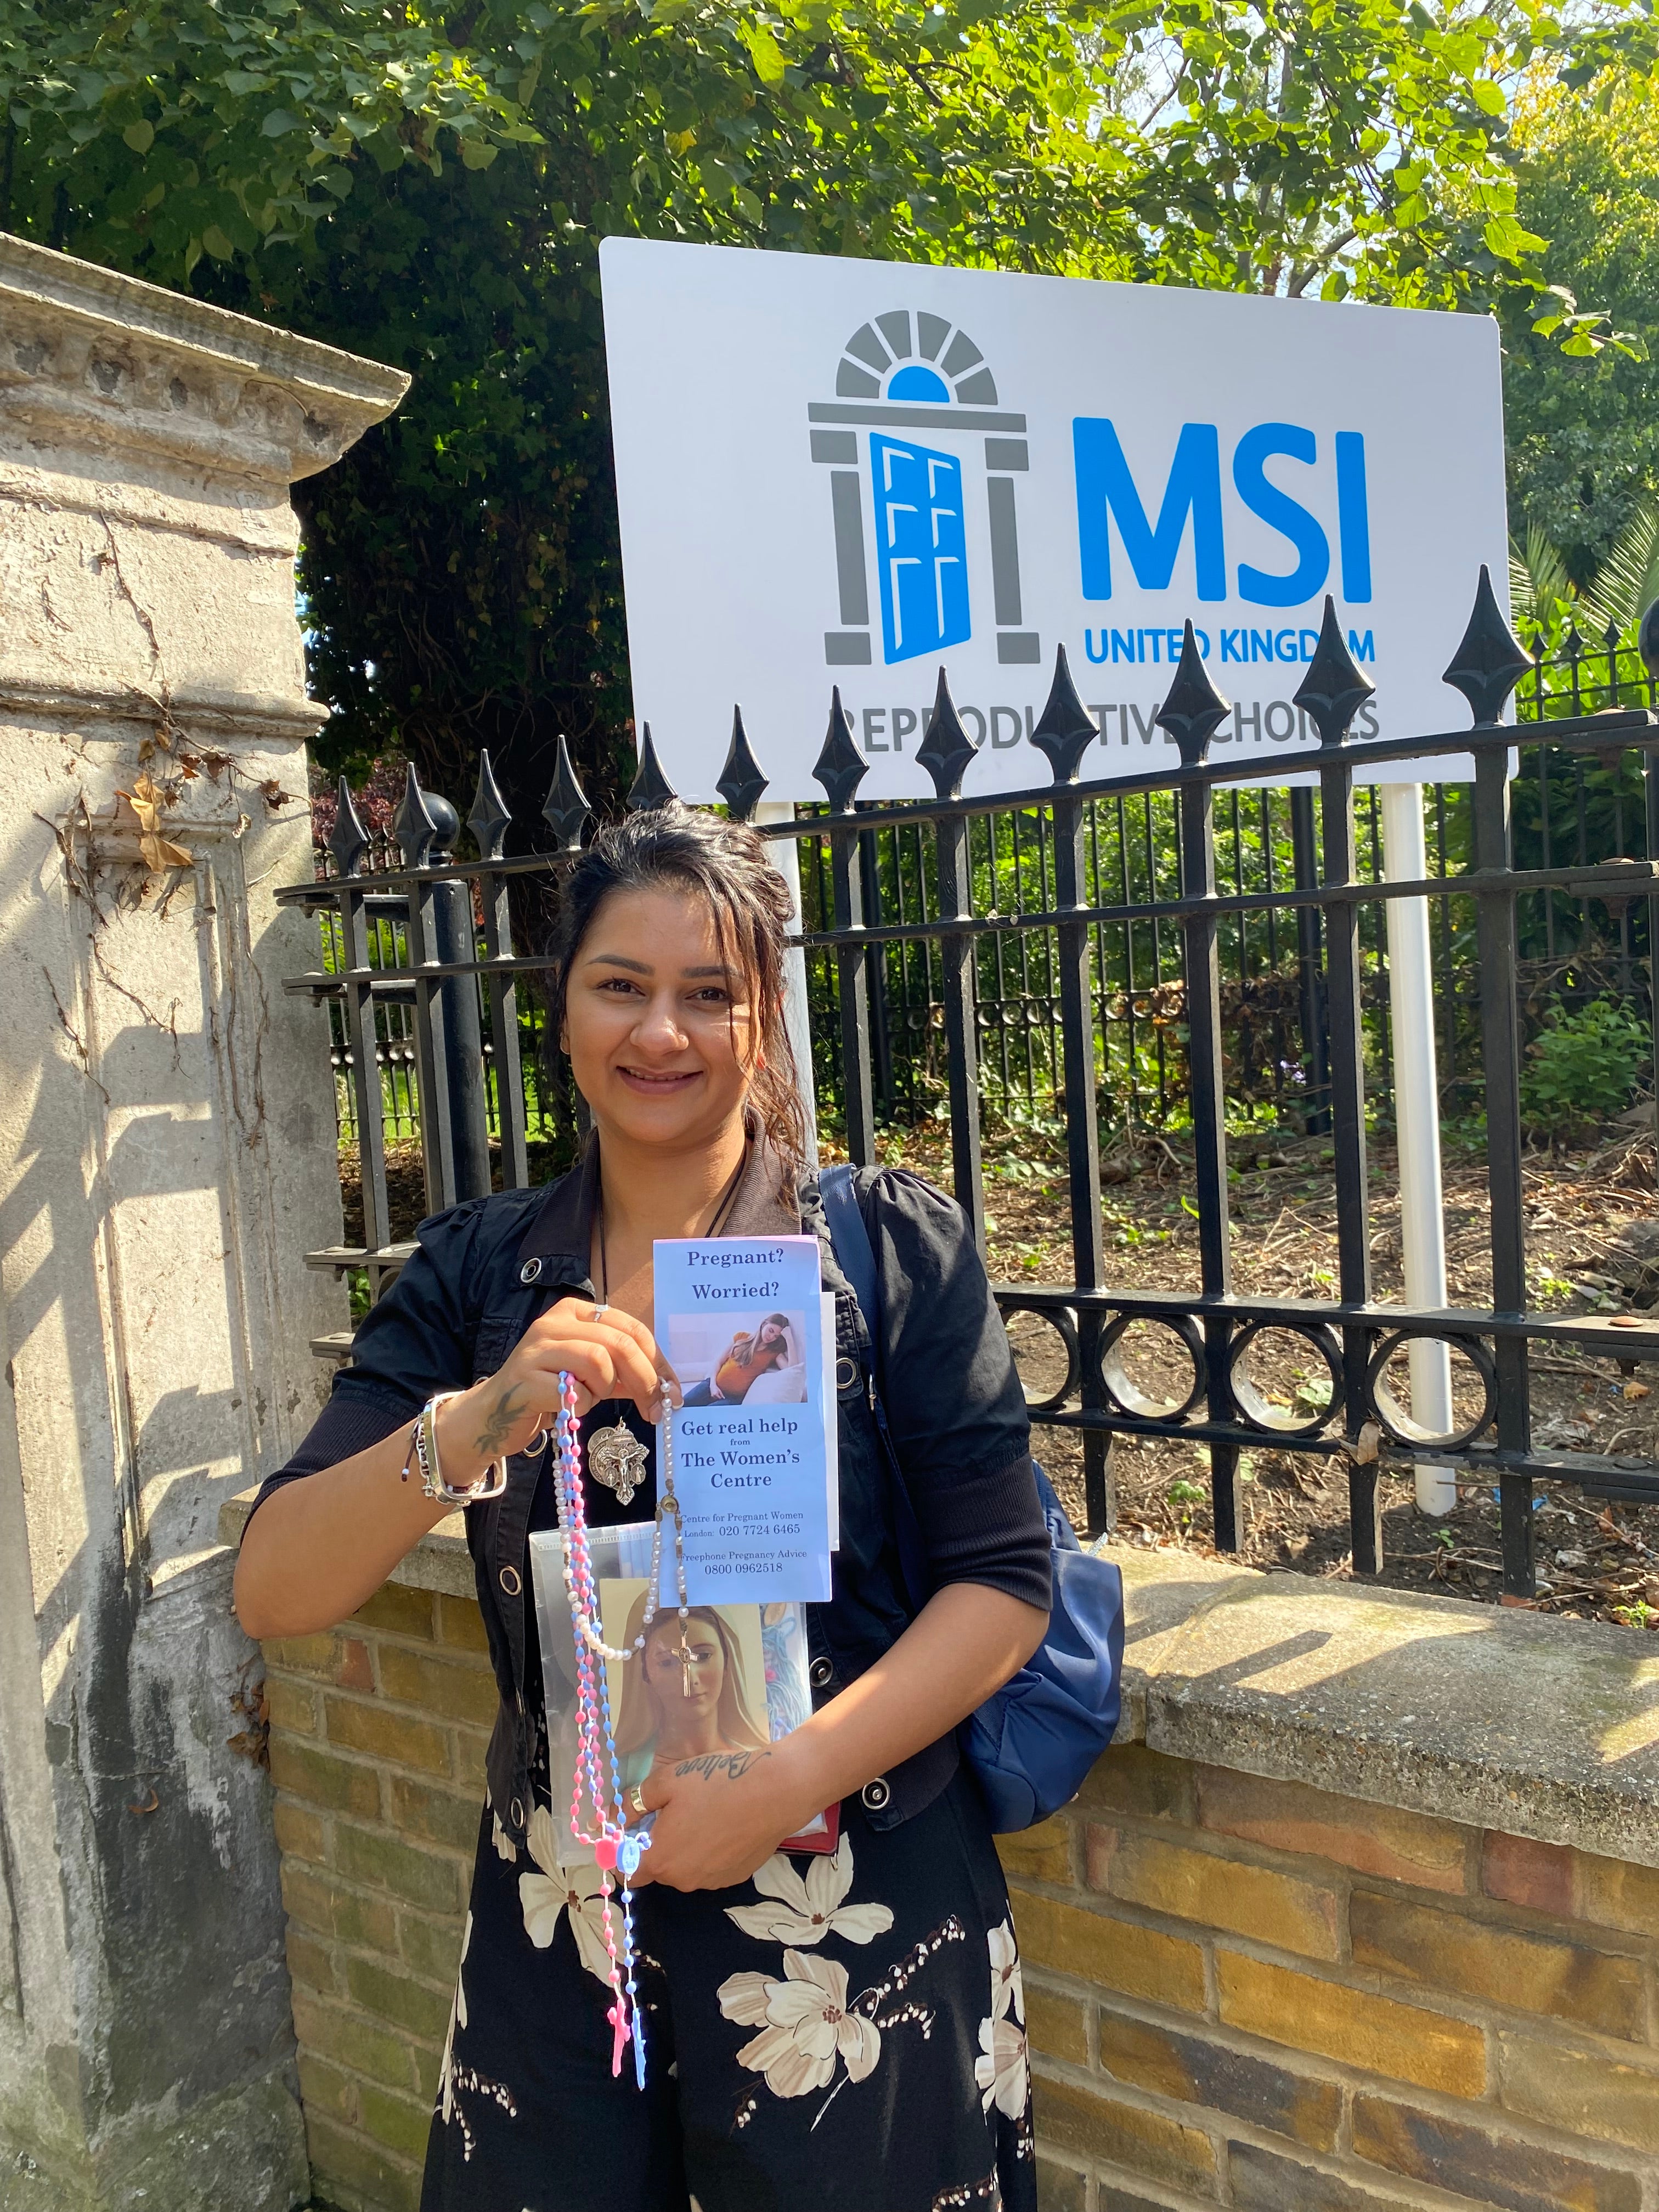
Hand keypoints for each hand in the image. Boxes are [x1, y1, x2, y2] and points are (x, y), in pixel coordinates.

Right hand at [434, 1298, 679, 1482]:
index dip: (658, 1361)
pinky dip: (581, 1406)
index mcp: (574, 1312)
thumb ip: (624, 1372)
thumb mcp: (591, 1375)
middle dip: (645, 1380)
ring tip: (590, 1399)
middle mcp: (554, 1322)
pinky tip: (568, 1409)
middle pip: (619, 1343)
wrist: (493, 1414)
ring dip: (604, 1389)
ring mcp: (536, 1348)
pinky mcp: (524, 1378)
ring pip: (597, 1360)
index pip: (631, 1328)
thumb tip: (666, 1387)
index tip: (673, 1392)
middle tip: (657, 1409)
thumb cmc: (548, 1391)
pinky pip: (572, 1392)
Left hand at [627, 1739, 824, 1891]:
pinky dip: (712, 1851)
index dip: (628, 1852)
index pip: (630, 1871)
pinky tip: (726, 1824)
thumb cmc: (716, 1781)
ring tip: (705, 1814)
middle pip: (660, 1868)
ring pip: (687, 1868)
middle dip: (660, 1845)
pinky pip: (712, 1867)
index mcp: (661, 1859)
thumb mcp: (668, 1781)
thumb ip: (635, 1801)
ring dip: (687, 1849)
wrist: (775, 1791)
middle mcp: (684, 1879)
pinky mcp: (736, 1876)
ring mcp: (712, 1881)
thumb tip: (615, 1815)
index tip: (637, 1830)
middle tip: (675, 1812)